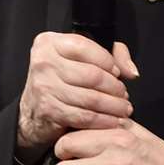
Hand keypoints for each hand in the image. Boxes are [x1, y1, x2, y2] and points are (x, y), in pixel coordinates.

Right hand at [16, 33, 138, 161]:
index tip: (117, 73)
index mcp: (49, 43)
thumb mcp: (80, 59)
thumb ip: (111, 55)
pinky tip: (113, 121)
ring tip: (123, 109)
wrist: (32, 112)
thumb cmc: (60, 81)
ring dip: (113, 106)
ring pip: (91, 98)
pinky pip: (84, 116)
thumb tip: (131, 71)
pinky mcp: (49, 110)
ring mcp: (44, 87)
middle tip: (124, 95)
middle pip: (92, 74)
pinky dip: (103, 120)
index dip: (107, 61)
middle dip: (114, 87)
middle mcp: (43, 62)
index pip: (85, 47)